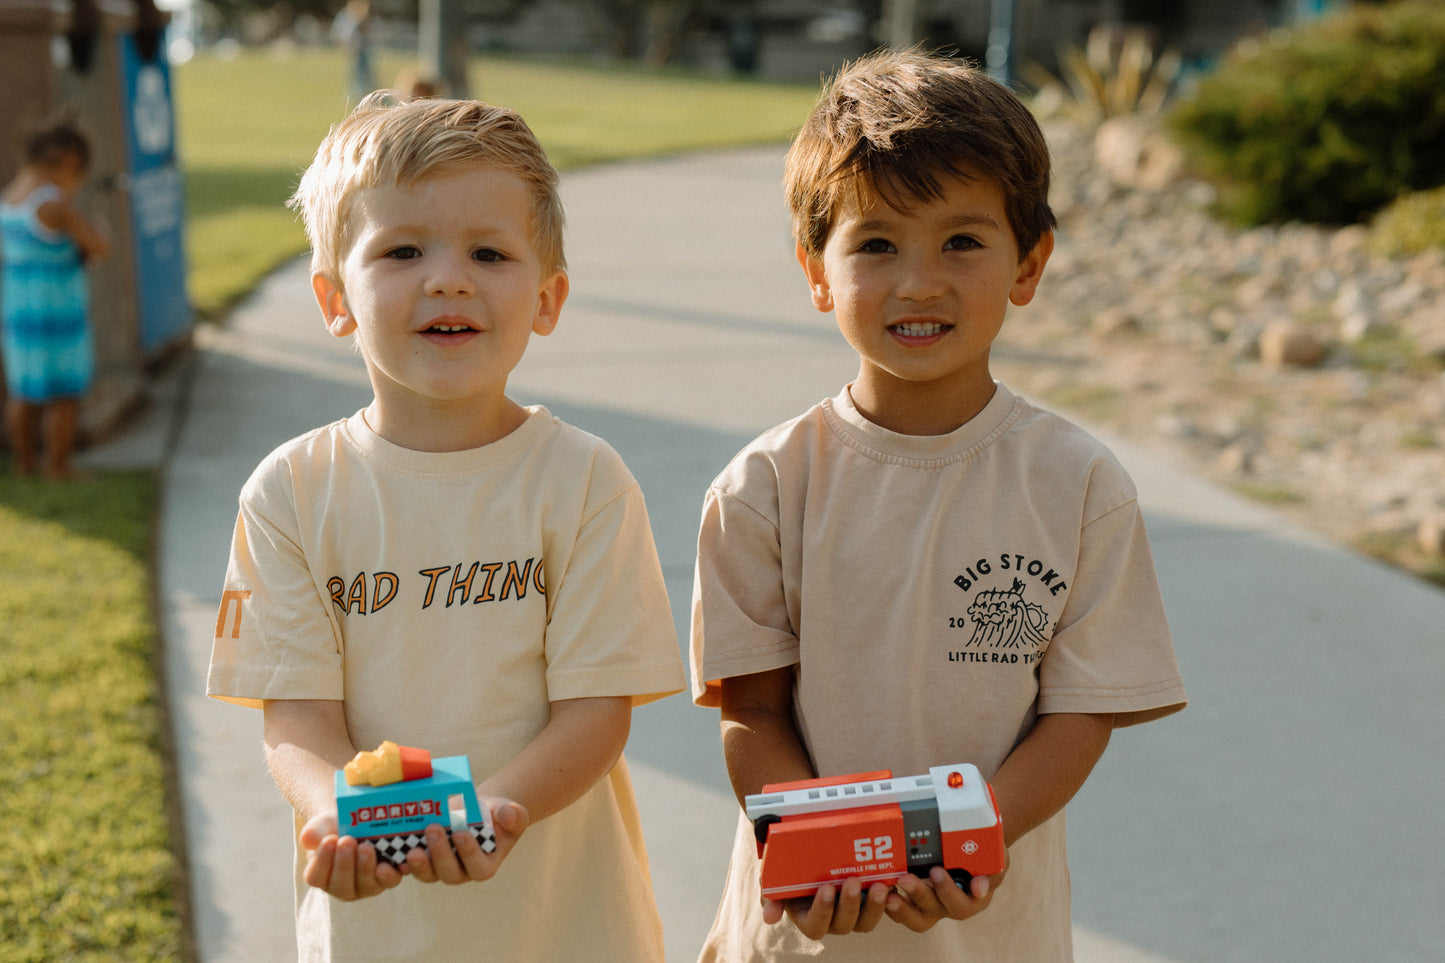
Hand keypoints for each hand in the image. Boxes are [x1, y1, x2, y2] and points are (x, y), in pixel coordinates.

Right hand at [298, 810, 405, 900]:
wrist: (361, 820)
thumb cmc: (336, 826)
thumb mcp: (323, 824)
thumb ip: (314, 832)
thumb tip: (307, 838)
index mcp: (321, 876)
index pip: (316, 877)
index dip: (321, 861)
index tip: (328, 840)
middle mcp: (343, 887)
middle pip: (341, 885)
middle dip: (344, 864)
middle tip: (347, 841)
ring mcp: (366, 885)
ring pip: (366, 885)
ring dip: (366, 867)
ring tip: (366, 846)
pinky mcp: (387, 878)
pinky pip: (391, 879)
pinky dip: (392, 871)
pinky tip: (393, 860)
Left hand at [406, 797, 528, 884]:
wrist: (479, 810)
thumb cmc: (498, 815)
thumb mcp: (512, 813)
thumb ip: (514, 815)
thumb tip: (508, 814)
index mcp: (485, 866)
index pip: (477, 867)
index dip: (469, 853)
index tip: (462, 833)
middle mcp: (461, 872)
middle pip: (449, 873)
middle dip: (440, 854)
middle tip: (433, 829)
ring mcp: (439, 868)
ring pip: (427, 874)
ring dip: (418, 864)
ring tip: (411, 848)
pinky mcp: (422, 860)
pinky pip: (410, 865)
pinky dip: (400, 861)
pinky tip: (393, 851)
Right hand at [762, 879, 890, 939]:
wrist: (811, 858)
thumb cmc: (792, 874)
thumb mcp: (776, 883)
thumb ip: (771, 898)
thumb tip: (770, 918)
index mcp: (809, 919)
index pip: (816, 926)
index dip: (822, 910)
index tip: (825, 889)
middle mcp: (833, 921)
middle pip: (844, 924)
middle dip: (850, 904)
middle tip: (852, 881)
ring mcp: (854, 914)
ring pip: (866, 921)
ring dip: (874, 906)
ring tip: (879, 886)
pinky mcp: (870, 902)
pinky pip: (882, 908)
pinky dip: (888, 900)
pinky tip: (892, 884)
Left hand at [886, 859, 1007, 931]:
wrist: (968, 850)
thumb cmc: (980, 854)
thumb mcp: (993, 856)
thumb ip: (992, 867)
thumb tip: (979, 885)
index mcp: (972, 898)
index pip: (964, 902)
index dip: (951, 893)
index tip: (937, 880)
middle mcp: (950, 906)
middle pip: (936, 909)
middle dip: (920, 894)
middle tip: (907, 879)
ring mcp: (931, 906)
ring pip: (917, 917)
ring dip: (902, 907)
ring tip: (889, 893)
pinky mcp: (913, 902)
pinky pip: (900, 911)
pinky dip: (888, 903)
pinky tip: (879, 888)